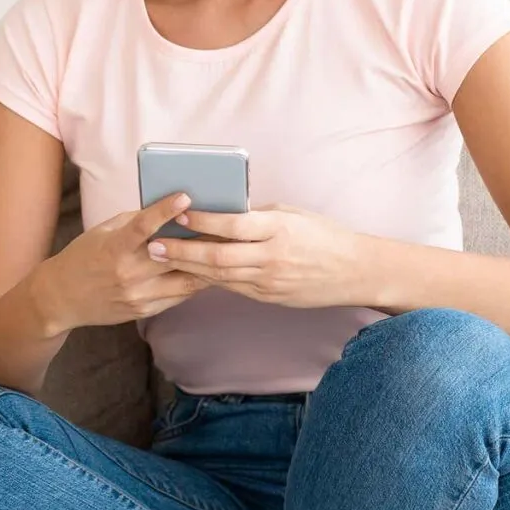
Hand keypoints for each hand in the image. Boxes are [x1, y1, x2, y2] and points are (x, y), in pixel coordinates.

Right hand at [31, 190, 219, 332]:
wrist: (62, 298)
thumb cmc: (84, 257)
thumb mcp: (104, 232)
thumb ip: (135, 221)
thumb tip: (168, 207)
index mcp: (114, 248)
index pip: (142, 227)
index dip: (165, 211)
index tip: (186, 196)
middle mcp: (128, 273)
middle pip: (175, 255)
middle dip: (202, 240)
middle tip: (226, 225)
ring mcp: (138, 295)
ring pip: (186, 280)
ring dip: (207, 265)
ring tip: (226, 250)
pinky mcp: (144, 310)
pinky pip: (180, 296)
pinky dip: (195, 282)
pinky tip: (208, 271)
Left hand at [146, 203, 380, 309]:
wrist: (355, 271)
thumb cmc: (323, 235)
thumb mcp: (292, 214)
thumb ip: (257, 215)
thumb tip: (223, 211)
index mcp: (278, 229)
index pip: (232, 225)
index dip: (202, 221)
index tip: (177, 213)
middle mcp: (271, 257)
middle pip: (218, 257)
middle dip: (183, 251)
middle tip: (154, 244)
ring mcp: (270, 281)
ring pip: (220, 276)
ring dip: (188, 267)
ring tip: (162, 257)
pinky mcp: (269, 297)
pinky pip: (232, 287)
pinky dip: (208, 279)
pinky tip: (189, 271)